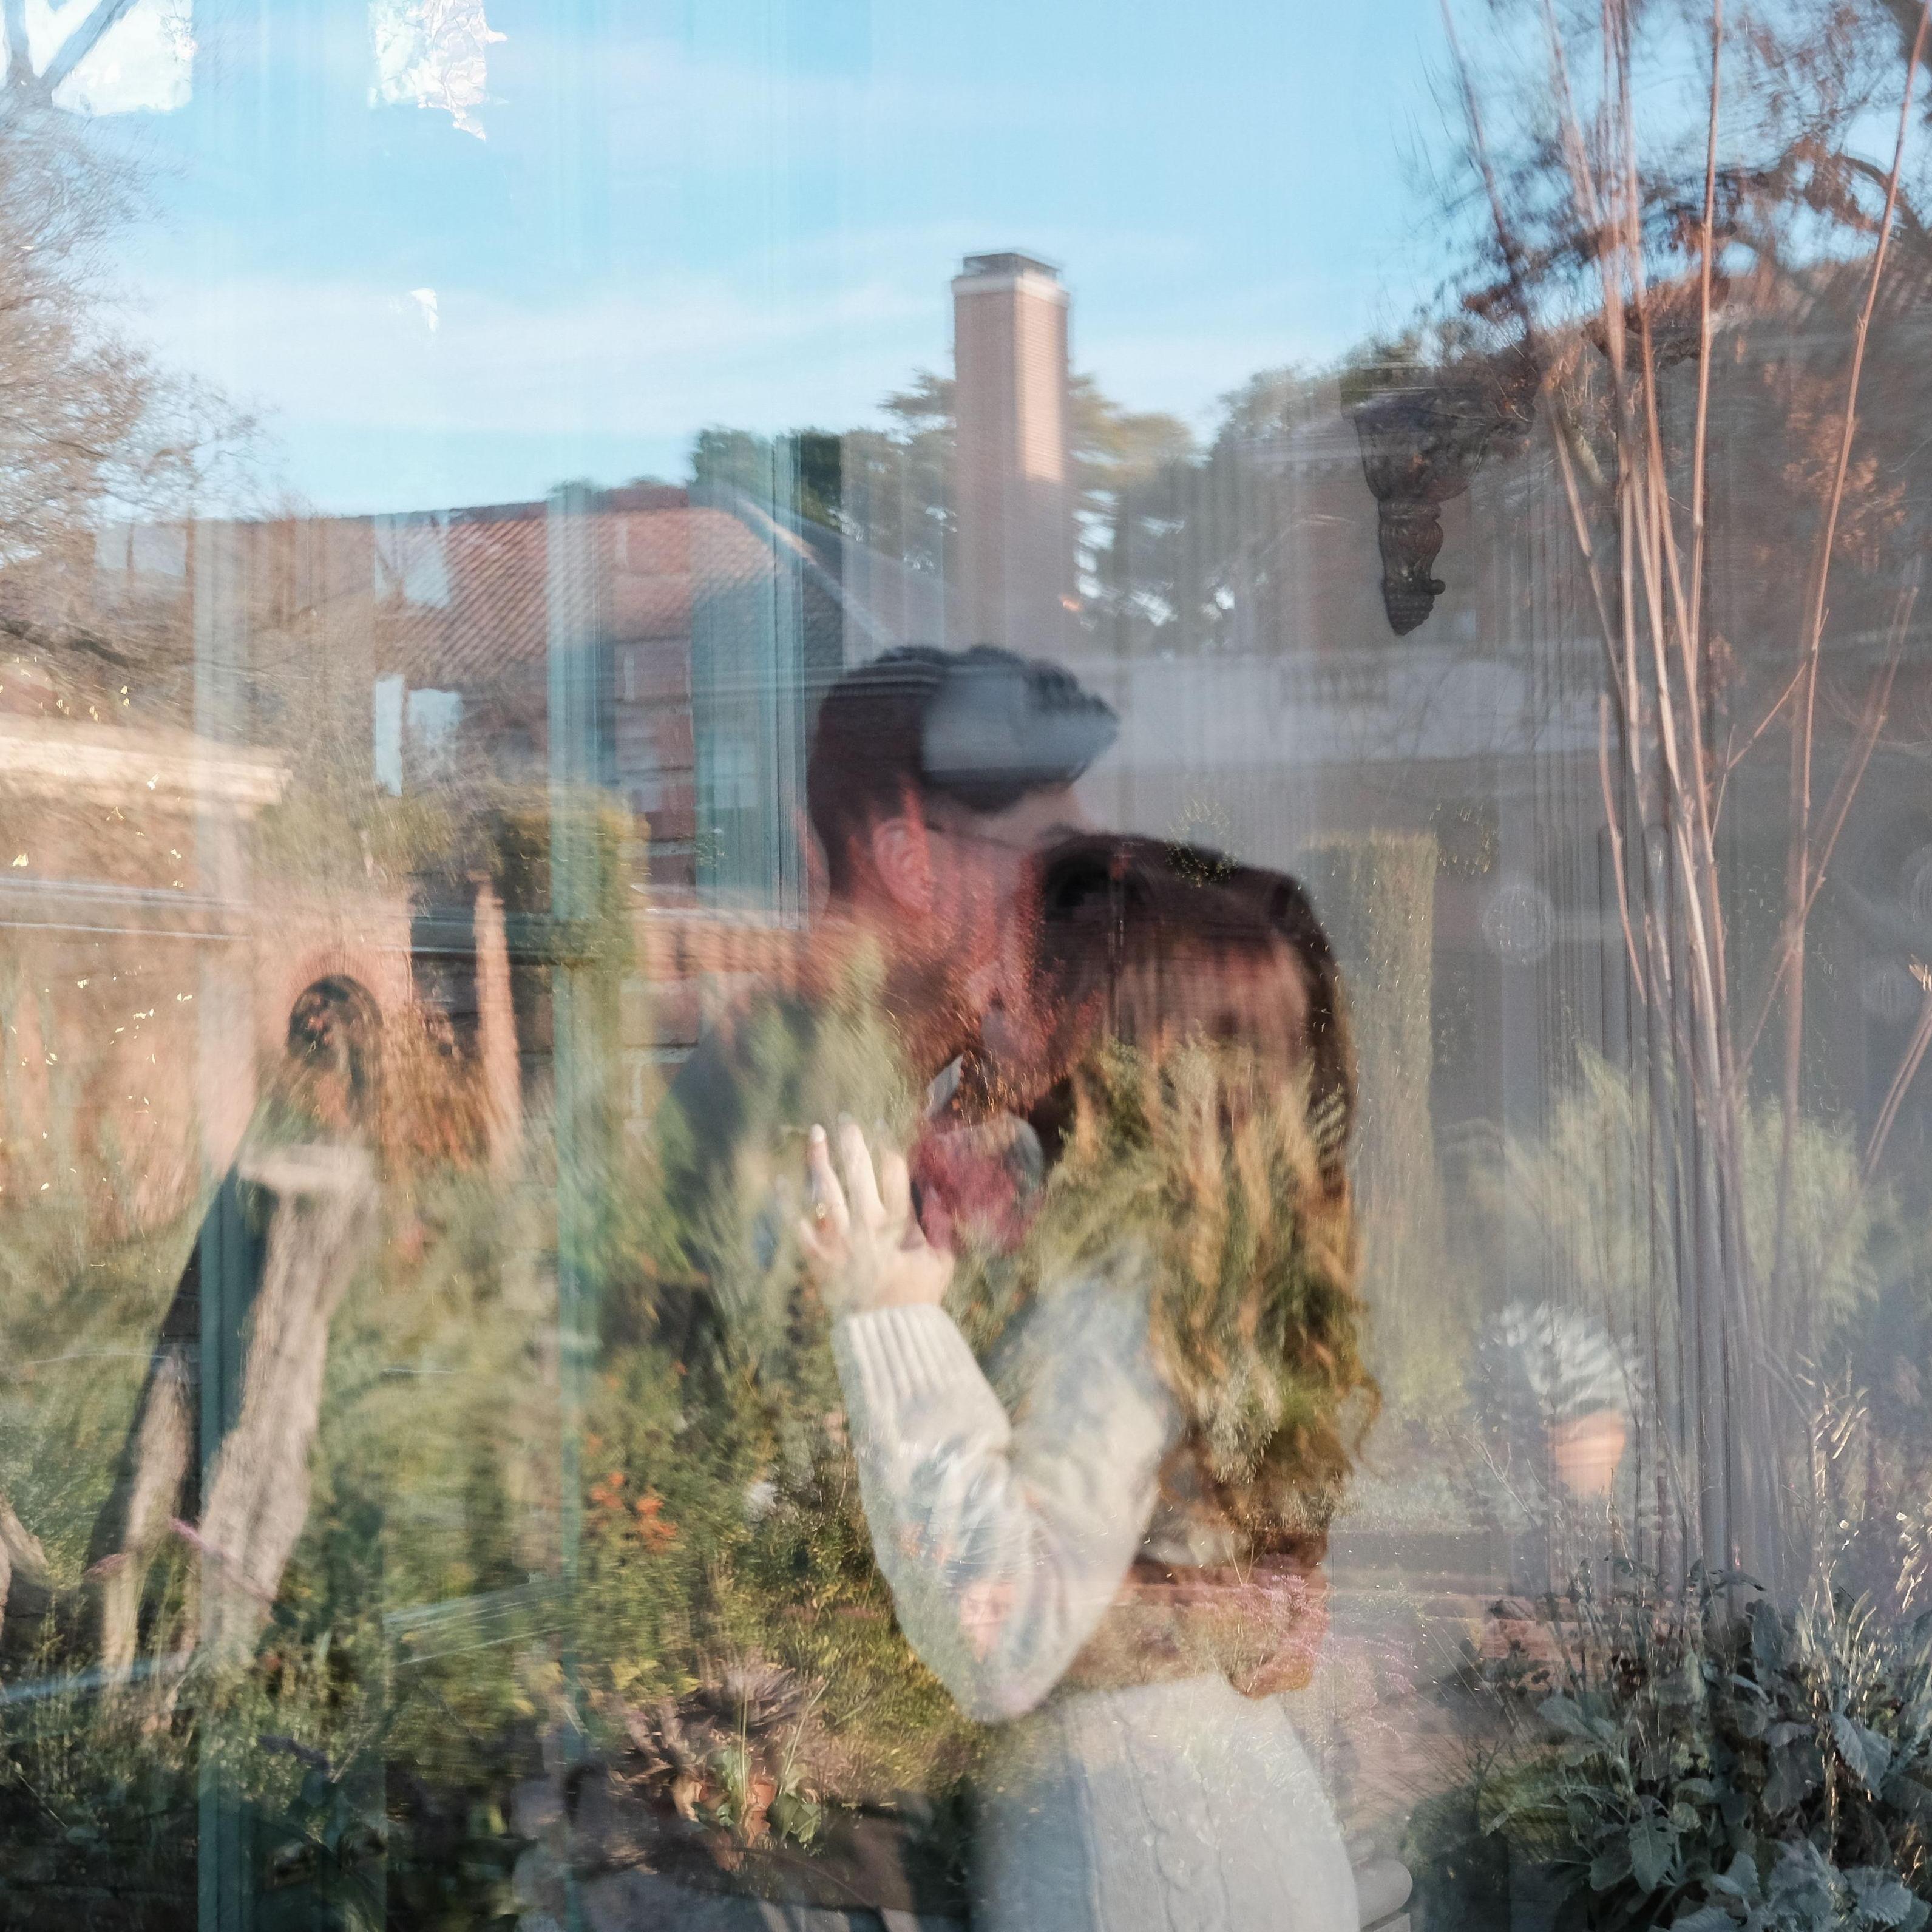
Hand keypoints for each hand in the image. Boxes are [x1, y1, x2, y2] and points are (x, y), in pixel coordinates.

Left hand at [798, 1120, 953, 1317]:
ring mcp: (840, 1242)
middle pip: (857, 1174)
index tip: (880, 1124)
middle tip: (845, 1119)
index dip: (886, 1145)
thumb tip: (934, 1189)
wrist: (887, 1333)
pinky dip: (787, 1204)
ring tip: (815, 1134)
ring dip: (819, 1160)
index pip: (893, 1174)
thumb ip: (940, 1224)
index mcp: (898, 1225)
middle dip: (852, 1144)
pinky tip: (780, 1181)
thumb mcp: (942, 1261)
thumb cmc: (918, 1296)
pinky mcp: (819, 1258)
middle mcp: (866, 1227)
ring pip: (827, 1191)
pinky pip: (799, 1226)